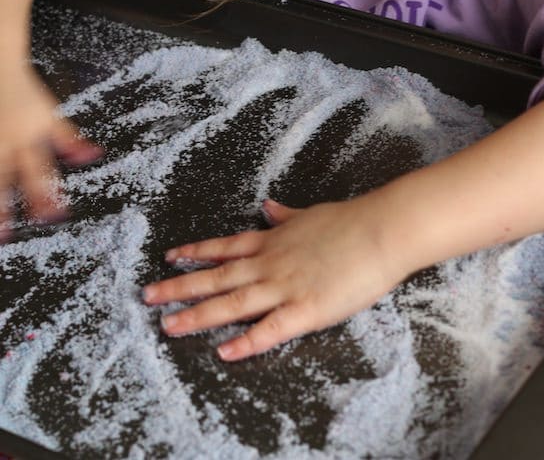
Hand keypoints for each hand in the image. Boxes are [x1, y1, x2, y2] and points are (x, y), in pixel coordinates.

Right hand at [0, 65, 102, 236]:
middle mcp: (4, 144)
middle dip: (4, 210)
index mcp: (28, 138)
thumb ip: (70, 140)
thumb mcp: (50, 116)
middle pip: (4, 181)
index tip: (54, 217)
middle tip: (5, 237)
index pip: (40, 173)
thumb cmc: (24, 96)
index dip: (47, 196)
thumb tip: (94, 156)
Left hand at [143, 193, 410, 359]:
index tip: (170, 256)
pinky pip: (270, 329)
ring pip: (233, 303)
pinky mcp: (306, 310)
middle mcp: (270, 263)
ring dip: (199, 315)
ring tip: (169, 325)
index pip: (224, 247)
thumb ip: (285, 215)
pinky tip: (225, 352)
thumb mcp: (309, 214)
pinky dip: (247, 342)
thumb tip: (267, 206)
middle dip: (180, 287)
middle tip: (147, 295)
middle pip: (217, 277)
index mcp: (272, 241)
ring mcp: (285, 286)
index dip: (196, 253)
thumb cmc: (349, 221)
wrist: (380, 230)